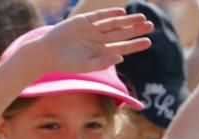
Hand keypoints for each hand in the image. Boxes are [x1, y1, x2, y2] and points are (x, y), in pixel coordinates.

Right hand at [30, 8, 153, 72]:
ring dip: (127, 20)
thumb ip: (102, 62)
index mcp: (101, 51)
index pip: (122, 47)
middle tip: (151, 26)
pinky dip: (110, 14)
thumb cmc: (65, 63)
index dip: (135, 45)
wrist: (47, 53)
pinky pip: (99, 16)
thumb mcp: (85, 65)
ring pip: (113, 23)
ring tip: (142, 18)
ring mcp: (92, 29)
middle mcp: (99, 39)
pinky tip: (121, 13)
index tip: (148, 42)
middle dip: (135, 30)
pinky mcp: (83, 21)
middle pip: (121, 33)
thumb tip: (121, 56)